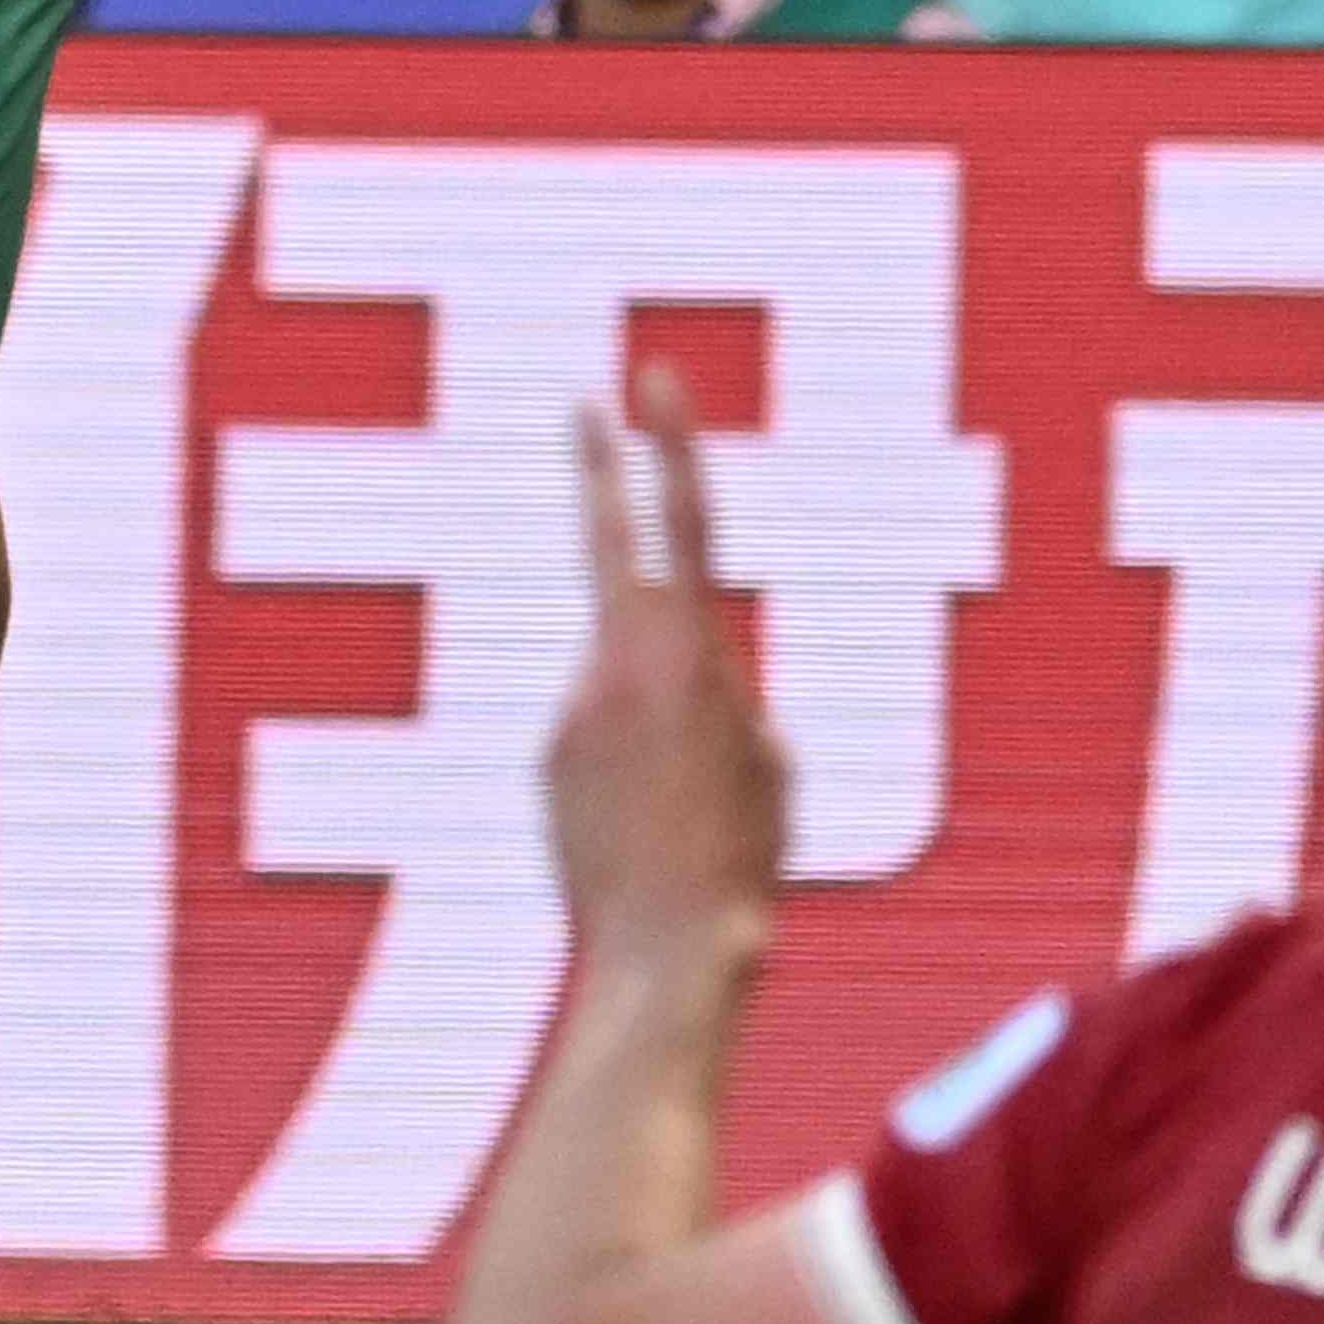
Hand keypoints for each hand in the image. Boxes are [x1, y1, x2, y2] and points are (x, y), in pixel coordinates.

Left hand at [545, 370, 790, 967]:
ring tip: (679, 807)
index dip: (670, 442)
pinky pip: (598, 733)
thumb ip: (732, 695)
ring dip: (655, 719)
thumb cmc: (744, 860)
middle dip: (600, 472)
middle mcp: (620, 662)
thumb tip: (679, 684)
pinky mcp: (549, 754)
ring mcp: (573, 706)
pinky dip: (629, 764)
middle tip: (581, 407)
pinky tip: (645, 829)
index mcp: (693, 650)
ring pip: (623, 677)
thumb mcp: (774, 762)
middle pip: (608, 548)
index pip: (683, 519)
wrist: (666, 947)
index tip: (648, 377)